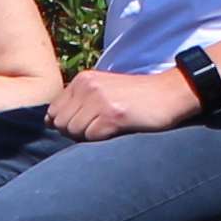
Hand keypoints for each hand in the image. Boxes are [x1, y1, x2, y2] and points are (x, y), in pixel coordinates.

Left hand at [46, 61, 204, 141]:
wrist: (170, 94)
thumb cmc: (136, 99)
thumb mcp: (103, 91)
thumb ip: (78, 103)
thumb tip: (50, 122)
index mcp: (82, 80)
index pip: (54, 111)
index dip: (67, 125)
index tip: (87, 125)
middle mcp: (87, 86)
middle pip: (61, 124)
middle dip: (76, 133)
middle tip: (99, 129)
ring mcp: (99, 99)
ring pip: (74, 132)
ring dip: (90, 137)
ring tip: (110, 129)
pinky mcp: (112, 115)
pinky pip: (92, 138)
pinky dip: (103, 140)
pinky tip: (118, 131)